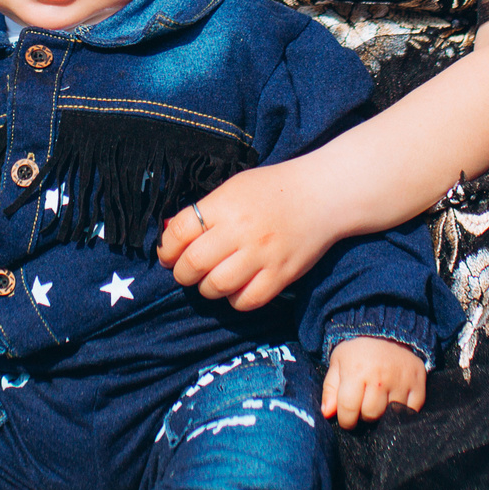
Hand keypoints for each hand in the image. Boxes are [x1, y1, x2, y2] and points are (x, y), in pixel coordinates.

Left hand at [157, 160, 342, 310]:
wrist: (322, 195)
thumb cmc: (273, 190)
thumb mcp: (233, 188)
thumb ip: (204, 211)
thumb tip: (170, 236)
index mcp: (225, 205)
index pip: (179, 232)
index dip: (166, 249)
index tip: (168, 255)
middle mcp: (241, 230)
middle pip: (193, 263)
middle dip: (182, 273)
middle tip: (187, 271)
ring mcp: (262, 255)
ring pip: (216, 286)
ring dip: (207, 288)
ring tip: (212, 280)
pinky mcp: (281, 275)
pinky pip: (246, 301)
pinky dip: (235, 299)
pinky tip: (237, 288)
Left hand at [322, 337, 427, 430]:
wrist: (387, 331)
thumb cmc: (357, 352)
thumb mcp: (337, 364)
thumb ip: (330, 390)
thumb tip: (327, 413)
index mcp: (356, 372)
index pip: (349, 410)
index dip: (346, 421)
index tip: (347, 419)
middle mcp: (379, 377)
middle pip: (371, 415)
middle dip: (364, 415)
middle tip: (364, 405)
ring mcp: (401, 380)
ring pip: (390, 415)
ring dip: (383, 413)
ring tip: (379, 400)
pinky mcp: (418, 382)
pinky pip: (411, 410)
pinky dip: (404, 410)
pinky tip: (395, 400)